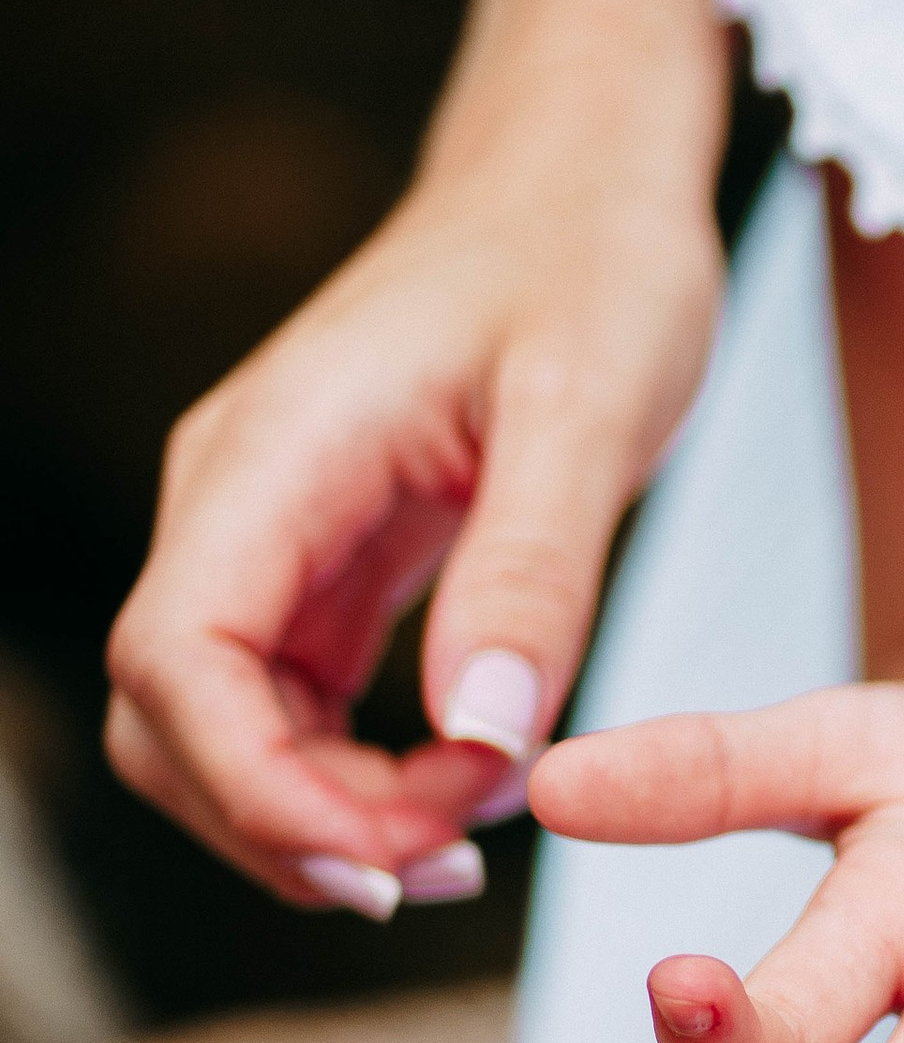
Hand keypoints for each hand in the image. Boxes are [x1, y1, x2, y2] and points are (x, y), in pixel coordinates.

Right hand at [105, 134, 722, 913]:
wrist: (581, 176)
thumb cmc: (590, 258)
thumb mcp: (594, 406)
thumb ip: (535, 573)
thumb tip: (486, 742)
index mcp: (276, 451)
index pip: (174, 657)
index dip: (257, 790)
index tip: (394, 855)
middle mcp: (240, 499)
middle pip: (171, 720)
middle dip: (288, 825)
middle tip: (452, 866)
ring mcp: (272, 536)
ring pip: (223, 729)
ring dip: (323, 815)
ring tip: (470, 840)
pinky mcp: (325, 565)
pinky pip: (292, 704)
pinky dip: (358, 775)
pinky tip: (462, 791)